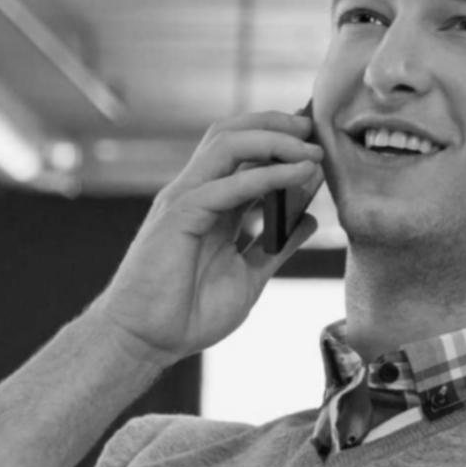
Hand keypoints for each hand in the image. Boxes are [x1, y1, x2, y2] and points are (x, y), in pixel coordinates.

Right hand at [89, 108, 324, 365]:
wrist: (147, 342)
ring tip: (313, 150)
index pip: (244, 152)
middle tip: (315, 128)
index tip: (318, 139)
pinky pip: (225, 185)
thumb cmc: (189, 312)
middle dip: (276, 124)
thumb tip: (307, 219)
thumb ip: (276, 245)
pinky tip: (298, 175)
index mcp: (213, 204)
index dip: (279, 138)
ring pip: (226, 145)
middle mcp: (197, 194)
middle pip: (232, 134)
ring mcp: (185, 201)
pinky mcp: (178, 217)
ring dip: (275, 141)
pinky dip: (265, 176)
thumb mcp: (250, 274)